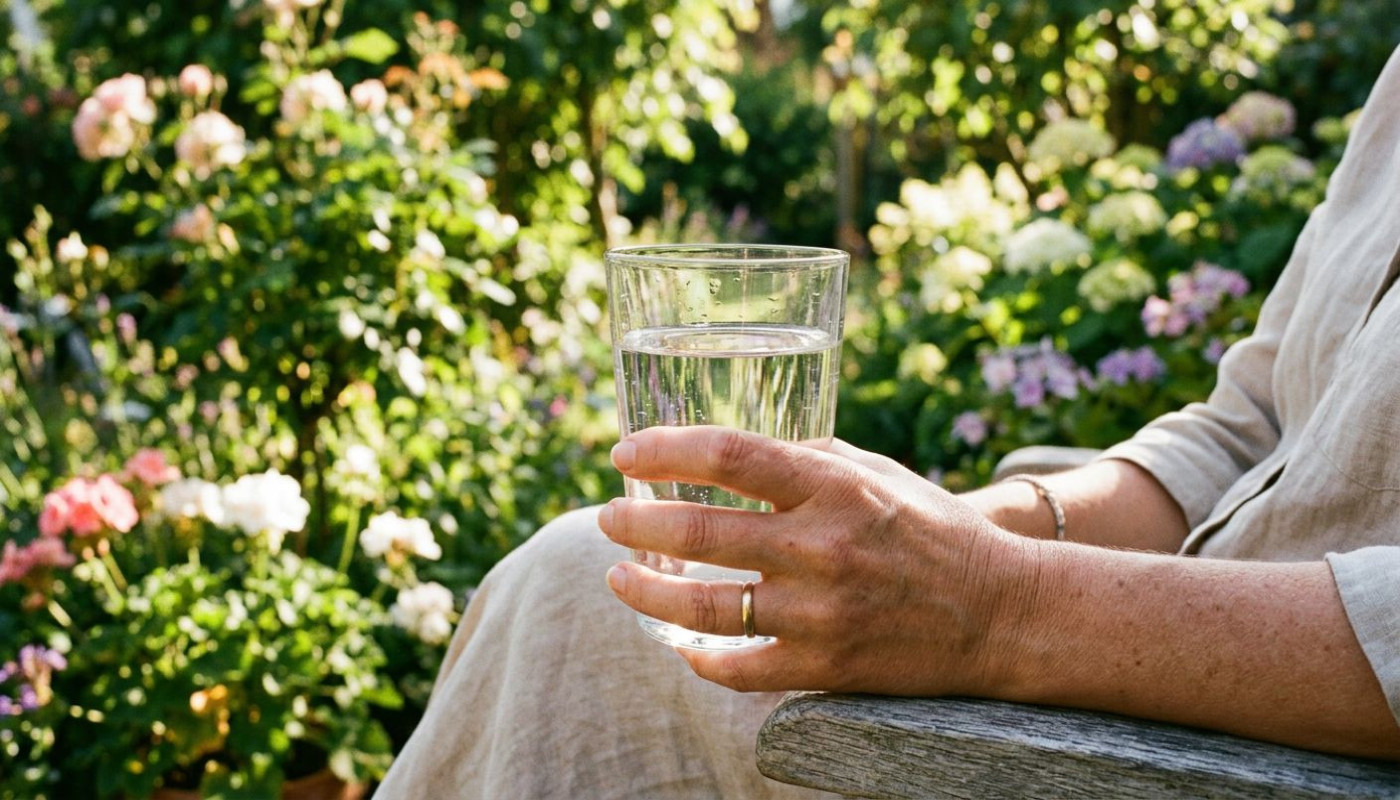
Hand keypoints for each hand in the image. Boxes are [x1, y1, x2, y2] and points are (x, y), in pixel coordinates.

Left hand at [599, 426, 1036, 695]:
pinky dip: (700, 658)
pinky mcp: (827, 665)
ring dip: (647, 592)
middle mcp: (822, 545)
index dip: (665, 450)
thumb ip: (809, 458)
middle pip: (699, 532)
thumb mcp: (877, 473)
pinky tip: (680, 646)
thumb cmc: (933, 532)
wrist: (1001, 614)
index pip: (730, 456)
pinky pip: (741, 667)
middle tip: (608, 518)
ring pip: (706, 607)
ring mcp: (822, 611)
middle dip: (636, 523)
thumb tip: (736, 452)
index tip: (624, 454)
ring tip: (618, 577)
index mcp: (834, 486)